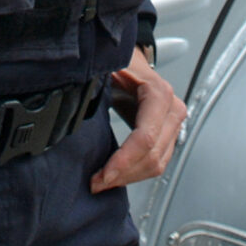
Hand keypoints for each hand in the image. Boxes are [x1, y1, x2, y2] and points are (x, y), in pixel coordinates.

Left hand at [91, 49, 185, 191]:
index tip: (102, 175)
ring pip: (157, 164)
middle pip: (152, 156)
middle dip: (123, 174)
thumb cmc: (121, 63)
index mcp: (158, 94)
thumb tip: (72, 97)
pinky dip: (136, 173)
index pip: (145, 138)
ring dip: (130, 178)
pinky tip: (116, 175)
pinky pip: (157, 162)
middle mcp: (172, 110)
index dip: (124, 161)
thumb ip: (95, 81)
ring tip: (102, 182)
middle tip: (97, 183)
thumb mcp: (108, 67)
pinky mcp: (169, 135)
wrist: (134, 62)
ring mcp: (173, 124)